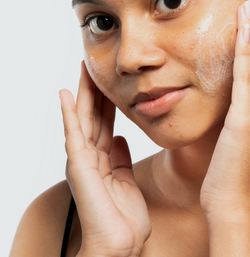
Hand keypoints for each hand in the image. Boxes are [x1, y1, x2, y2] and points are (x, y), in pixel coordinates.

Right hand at [59, 62, 150, 256]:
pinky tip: (66, 95)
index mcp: (101, 159)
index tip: (109, 82)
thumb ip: (120, 158)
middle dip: (94, 91)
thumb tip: (120, 138)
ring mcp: (82, 159)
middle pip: (92, 116)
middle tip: (93, 67)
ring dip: (83, 94)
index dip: (106, 102)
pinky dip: (69, 114)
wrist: (120, 244)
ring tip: (83, 71)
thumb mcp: (125, 179)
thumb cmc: (122, 218)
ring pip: (83, 119)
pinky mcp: (78, 164)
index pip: (104, 123)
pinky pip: (74, 134)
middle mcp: (89, 155)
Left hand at [200, 0, 249, 219]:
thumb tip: (224, 106)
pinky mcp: (246, 118)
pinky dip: (246, 50)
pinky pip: (245, 76)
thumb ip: (230, 118)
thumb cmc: (227, 175)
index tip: (247, 19)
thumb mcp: (230, 139)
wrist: (230, 204)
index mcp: (249, 109)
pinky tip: (245, 28)